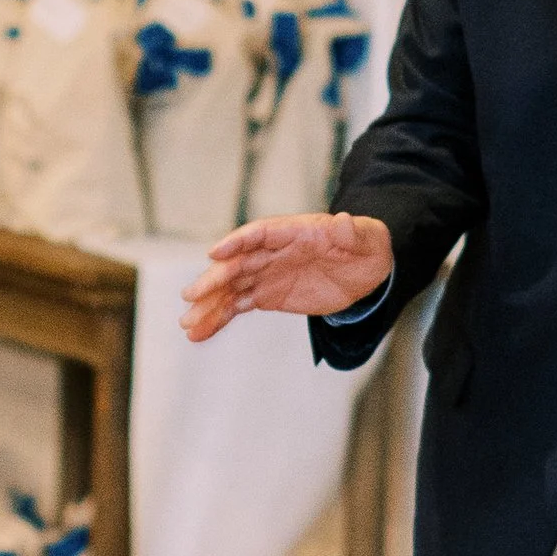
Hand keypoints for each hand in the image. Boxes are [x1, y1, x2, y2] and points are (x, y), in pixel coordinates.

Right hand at [181, 212, 394, 341]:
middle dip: (213, 280)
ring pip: (231, 289)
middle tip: (191, 297)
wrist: (366, 269)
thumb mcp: (368, 238)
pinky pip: (237, 306)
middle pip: (237, 264)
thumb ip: (353, 232)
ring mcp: (266, 273)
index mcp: (293, 231)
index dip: (237, 242)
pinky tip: (199, 333)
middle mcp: (272, 251)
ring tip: (187, 324)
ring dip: (208, 305)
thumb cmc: (366, 246)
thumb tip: (344, 222)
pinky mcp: (266, 295)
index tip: (215, 253)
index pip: (260, 233)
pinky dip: (218, 318)